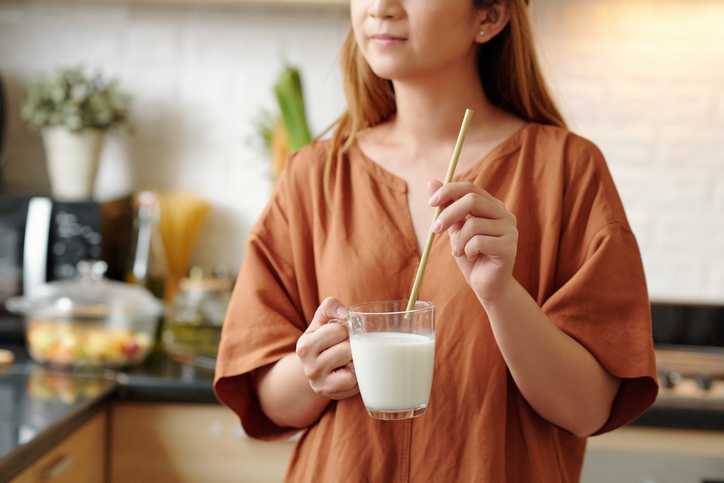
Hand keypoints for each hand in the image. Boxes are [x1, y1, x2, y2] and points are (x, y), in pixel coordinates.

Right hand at [295, 297, 358, 399]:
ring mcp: (318, 382)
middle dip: (352, 345)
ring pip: (352, 363)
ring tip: (347, 359)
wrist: (318, 371)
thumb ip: (331, 306)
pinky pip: (354, 380)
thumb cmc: (325, 340)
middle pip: (347, 348)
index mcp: (304, 345)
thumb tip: (346, 314)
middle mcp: (308, 366)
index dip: (346, 329)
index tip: (340, 335)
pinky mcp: (331, 393)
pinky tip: (349, 371)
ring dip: (356, 359)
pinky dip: (356, 374)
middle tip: (346, 348)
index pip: (338, 329)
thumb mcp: (323, 320)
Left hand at [428, 180, 517, 301]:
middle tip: (435, 230)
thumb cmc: (471, 256)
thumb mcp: (455, 229)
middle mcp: (504, 214)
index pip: (470, 188)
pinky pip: (478, 242)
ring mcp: (510, 230)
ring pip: (473, 225)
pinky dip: (468, 251)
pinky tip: (473, 258)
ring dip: (458, 241)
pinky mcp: (509, 247)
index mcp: (492, 206)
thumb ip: (447, 207)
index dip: (448, 191)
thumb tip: (431, 182)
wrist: (487, 285)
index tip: (430, 203)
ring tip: (459, 252)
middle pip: (472, 200)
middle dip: (448, 214)